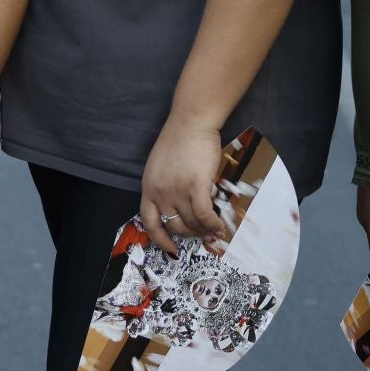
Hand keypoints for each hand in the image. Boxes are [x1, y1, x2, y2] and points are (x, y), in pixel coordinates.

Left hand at [139, 118, 227, 256]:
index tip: (171, 249)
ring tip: (214, 231)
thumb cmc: (178, 139)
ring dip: (205, 230)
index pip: (149, 222)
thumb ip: (163, 186)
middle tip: (202, 234)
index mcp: (148, 187)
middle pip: (175, 225)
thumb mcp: (159, 165)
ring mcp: (177, 190)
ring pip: (192, 222)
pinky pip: (205, 215)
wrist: (191, 121)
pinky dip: (214, 225)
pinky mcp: (196, 186)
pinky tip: (220, 227)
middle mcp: (160, 192)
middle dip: (190, 234)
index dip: (160, 239)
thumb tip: (176, 207)